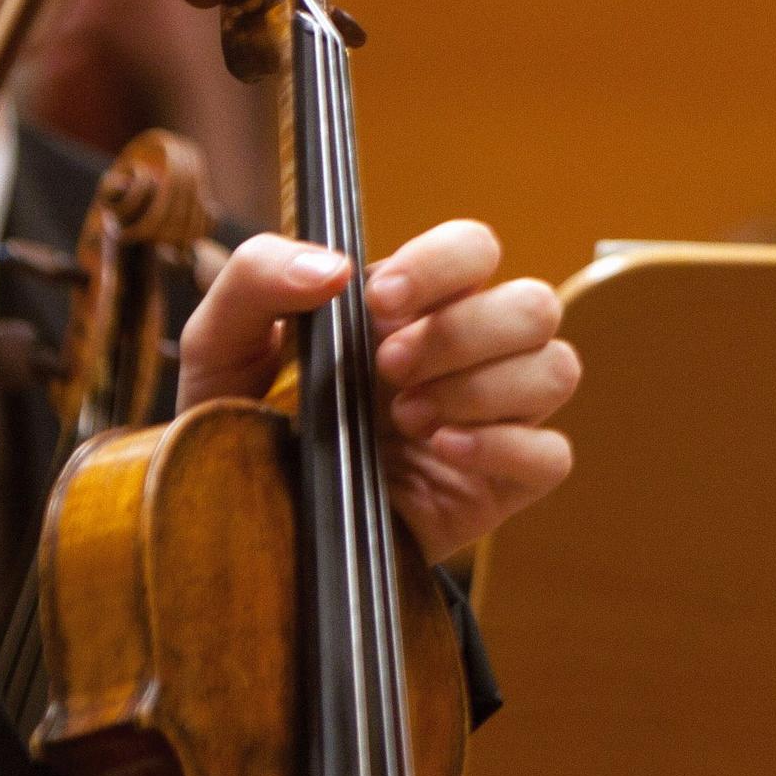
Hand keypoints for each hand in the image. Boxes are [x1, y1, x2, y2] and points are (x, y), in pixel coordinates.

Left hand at [177, 220, 580, 561]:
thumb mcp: (219, 343)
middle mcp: (466, 354)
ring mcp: (492, 418)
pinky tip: (442, 451)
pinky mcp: (501, 485)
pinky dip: (504, 446)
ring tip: (408, 419)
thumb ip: (257, 278)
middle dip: (461, 334)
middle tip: (389, 370)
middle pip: (534, 304)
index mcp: (414, 306)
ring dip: (483, 388)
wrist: (239, 528)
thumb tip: (335, 269)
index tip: (380, 302)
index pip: (476, 248)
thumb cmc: (237, 426)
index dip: (444, 263)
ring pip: (556, 369)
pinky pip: (552, 454)